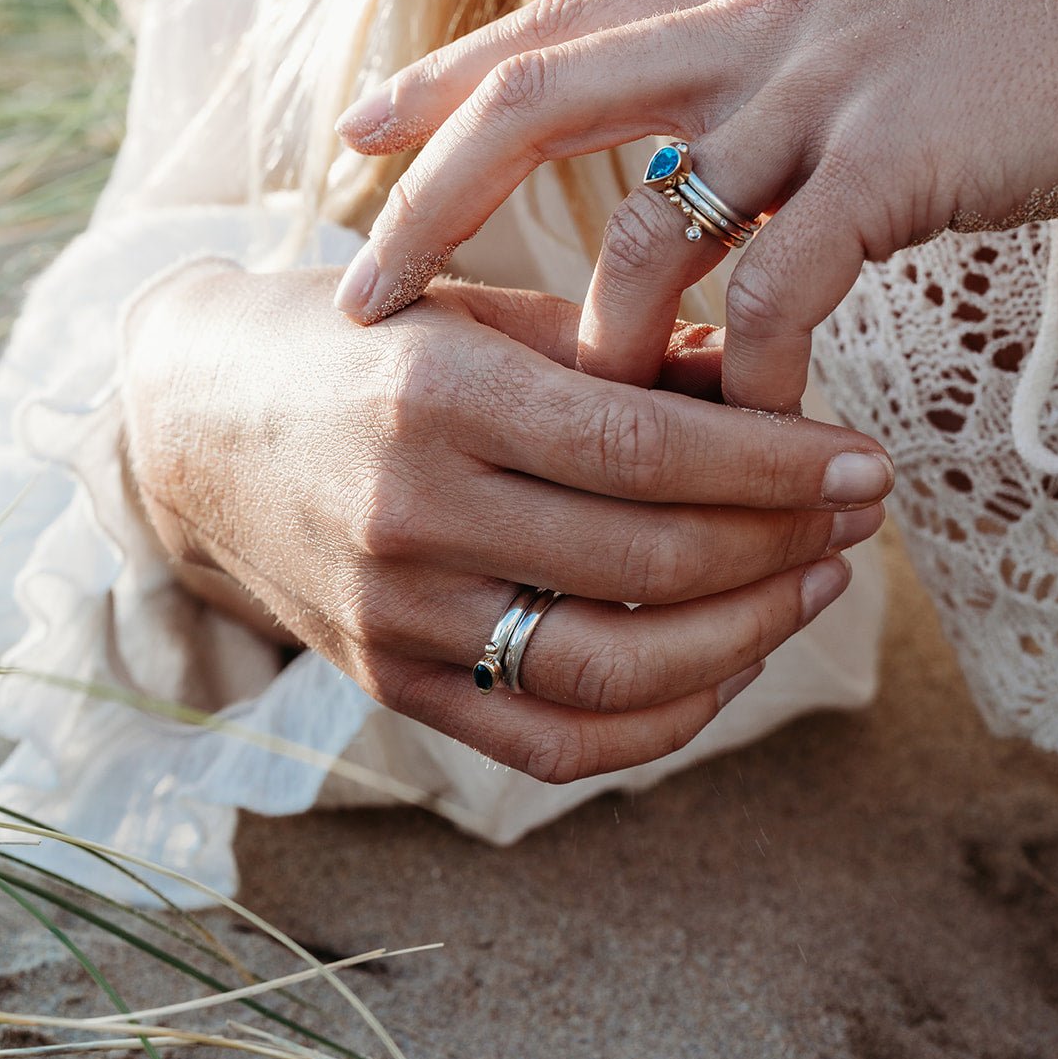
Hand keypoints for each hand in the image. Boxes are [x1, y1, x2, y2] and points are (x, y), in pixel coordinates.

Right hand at [121, 266, 891, 782]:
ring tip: (809, 587)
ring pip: (611, 671)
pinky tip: (724, 665)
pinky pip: (550, 743)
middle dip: (784, 546)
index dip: (779, 468)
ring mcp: (395, 615)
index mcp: (439, 395)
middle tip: (857, 518)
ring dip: (743, 639)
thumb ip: (620, 354)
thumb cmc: (355, 348)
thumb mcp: (479, 315)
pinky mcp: (389, 682)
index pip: (649, 451)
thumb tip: (769, 392)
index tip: (864, 464)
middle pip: (647, 564)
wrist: (193, 423)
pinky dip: (659, 722)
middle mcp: (411, 514)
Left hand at [333, 0, 1057, 410]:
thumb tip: (676, 159)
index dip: (437, 80)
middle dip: (436, 202)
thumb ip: (743, 76)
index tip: (352, 134)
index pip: (546, 31)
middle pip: (535, 101)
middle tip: (368, 295)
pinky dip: (748, 375)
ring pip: (650, 229)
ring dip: (604, 339)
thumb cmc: (984, 28)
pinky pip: (778, 294)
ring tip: (593, 415)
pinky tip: (750, 425)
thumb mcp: (837, 23)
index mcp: (724, 4)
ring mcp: (812, 97)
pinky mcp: (888, 167)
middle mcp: (743, 34)